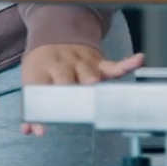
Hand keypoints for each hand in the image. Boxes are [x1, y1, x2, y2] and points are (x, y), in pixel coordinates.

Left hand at [19, 43, 145, 134]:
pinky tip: (138, 61)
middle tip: (72, 101)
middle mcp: (61, 66)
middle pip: (65, 76)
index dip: (38, 113)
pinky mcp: (98, 62)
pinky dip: (127, 64)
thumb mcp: (31, 81)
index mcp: (42, 72)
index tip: (40, 130)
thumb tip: (28, 131)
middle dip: (68, 87)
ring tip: (95, 87)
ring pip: (89, 72)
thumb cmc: (44, 64)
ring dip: (93, 80)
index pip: (38, 91)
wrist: (55, 34)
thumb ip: (30, 108)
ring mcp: (81, 63)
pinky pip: (114, 64)